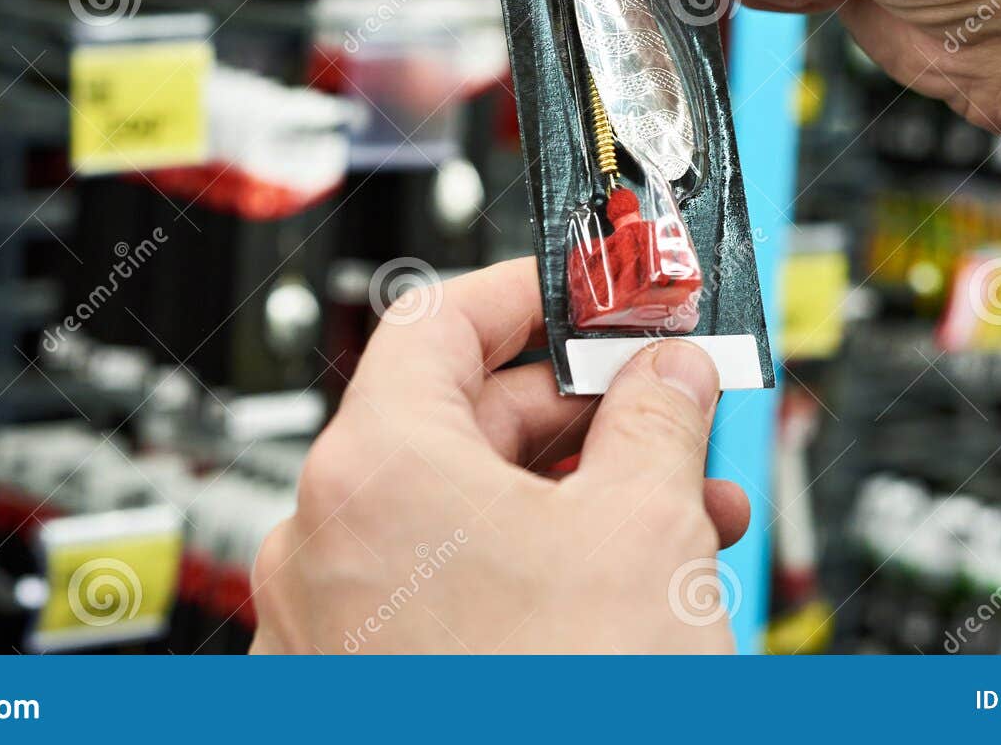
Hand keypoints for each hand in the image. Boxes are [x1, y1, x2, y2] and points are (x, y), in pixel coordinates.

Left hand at [250, 259, 751, 652]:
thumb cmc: (566, 705)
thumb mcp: (643, 525)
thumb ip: (657, 415)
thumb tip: (669, 374)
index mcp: (370, 471)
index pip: (437, 320)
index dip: (530, 296)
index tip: (590, 297)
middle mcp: (322, 542)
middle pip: (456, 417)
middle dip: (580, 410)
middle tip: (665, 408)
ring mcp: (330, 624)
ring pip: (459, 511)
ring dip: (571, 493)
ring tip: (678, 509)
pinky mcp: (359, 686)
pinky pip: (441, 586)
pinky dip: (526, 562)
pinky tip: (619, 578)